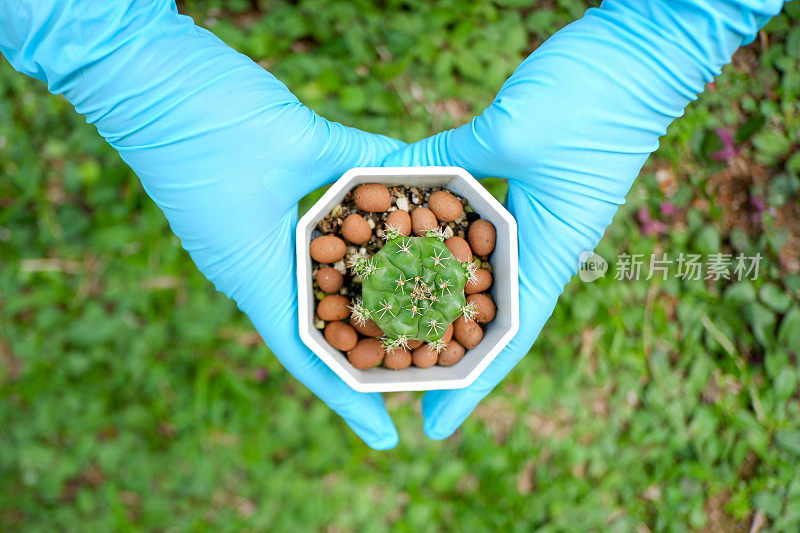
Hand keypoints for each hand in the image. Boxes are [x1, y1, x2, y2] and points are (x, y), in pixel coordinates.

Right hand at [0, 0, 402, 447]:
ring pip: (305, 297)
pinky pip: (297, 256)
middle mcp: (247, 268)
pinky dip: (337, 265)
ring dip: (348, 314)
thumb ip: (358, 157)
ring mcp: (242, 244)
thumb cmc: (202, 110)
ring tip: (403, 328)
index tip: (386, 436)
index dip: (347, 400)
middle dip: (358, 360)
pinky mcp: (242, 216)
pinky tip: (373, 259)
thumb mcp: (297, 138)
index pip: (307, 356)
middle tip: (412, 373)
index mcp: (252, 270)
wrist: (134, 74)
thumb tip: (414, 166)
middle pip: (311, 333)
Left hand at [383, 0, 785, 438]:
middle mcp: (547, 243)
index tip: (434, 429)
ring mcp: (540, 218)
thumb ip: (450, 158)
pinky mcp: (532, 189)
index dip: (472, 387)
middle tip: (399, 383)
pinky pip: (483, 232)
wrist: (645, 50)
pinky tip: (413, 253)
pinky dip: (449, 248)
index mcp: (554, 248)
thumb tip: (388, 174)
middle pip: (493, 316)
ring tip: (397, 331)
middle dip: (451, 353)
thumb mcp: (512, 128)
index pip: (508, 336)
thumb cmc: (595, 92)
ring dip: (446, 304)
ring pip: (485, 277)